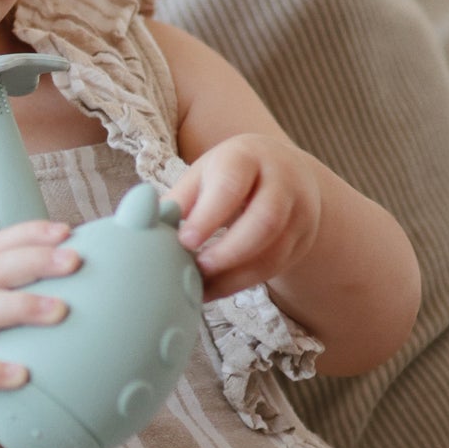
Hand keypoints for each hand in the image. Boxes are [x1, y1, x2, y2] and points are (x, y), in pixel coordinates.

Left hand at [169, 134, 322, 299]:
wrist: (285, 172)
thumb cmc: (230, 174)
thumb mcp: (204, 174)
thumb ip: (180, 199)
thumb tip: (147, 228)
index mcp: (247, 157)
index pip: (232, 186)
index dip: (208, 216)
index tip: (185, 241)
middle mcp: (281, 181)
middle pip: (265, 220)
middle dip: (229, 251)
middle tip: (198, 269)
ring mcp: (299, 212)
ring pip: (273, 252)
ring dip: (234, 276)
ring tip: (200, 287)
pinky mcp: (301, 240)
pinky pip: (274, 268)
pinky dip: (240, 283)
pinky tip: (213, 290)